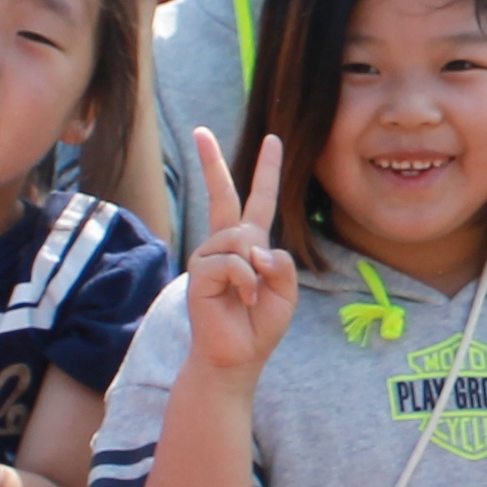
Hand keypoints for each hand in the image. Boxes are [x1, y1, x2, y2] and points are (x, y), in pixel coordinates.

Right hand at [178, 131, 299, 376]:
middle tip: (200, 130)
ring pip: (241, 238)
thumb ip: (282, 262)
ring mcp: (209, 256)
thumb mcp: (286, 290)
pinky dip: (248, 282)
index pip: (259, 200)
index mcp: (250, 244)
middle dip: (212, 162)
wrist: (236, 357)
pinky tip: (243, 299)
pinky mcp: (200, 272)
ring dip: (257, 269)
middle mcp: (226, 244)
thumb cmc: (259, 324)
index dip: (266, 170)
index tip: (272, 139)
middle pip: (223, 195)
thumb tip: (257, 248)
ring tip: (252, 295)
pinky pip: (233, 262)